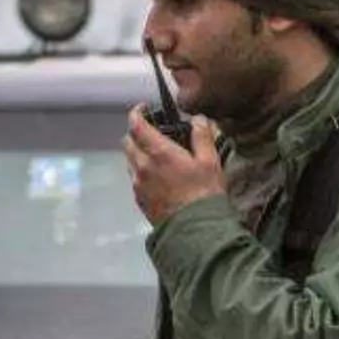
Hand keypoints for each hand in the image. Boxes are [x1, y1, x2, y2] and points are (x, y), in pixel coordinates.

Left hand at [125, 109, 224, 225]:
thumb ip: (202, 136)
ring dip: (137, 152)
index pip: (136, 125)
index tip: (143, 108)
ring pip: (129, 161)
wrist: (195, 230)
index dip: (137, 113)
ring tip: (156, 154)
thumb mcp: (210, 161)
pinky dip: (141, 171)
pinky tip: (158, 176)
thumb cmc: (204, 195)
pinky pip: (135, 179)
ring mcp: (139, 185)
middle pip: (128, 142)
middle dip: (136, 132)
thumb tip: (197, 120)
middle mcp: (142, 167)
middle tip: (151, 131)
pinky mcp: (140, 200)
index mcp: (158, 153)